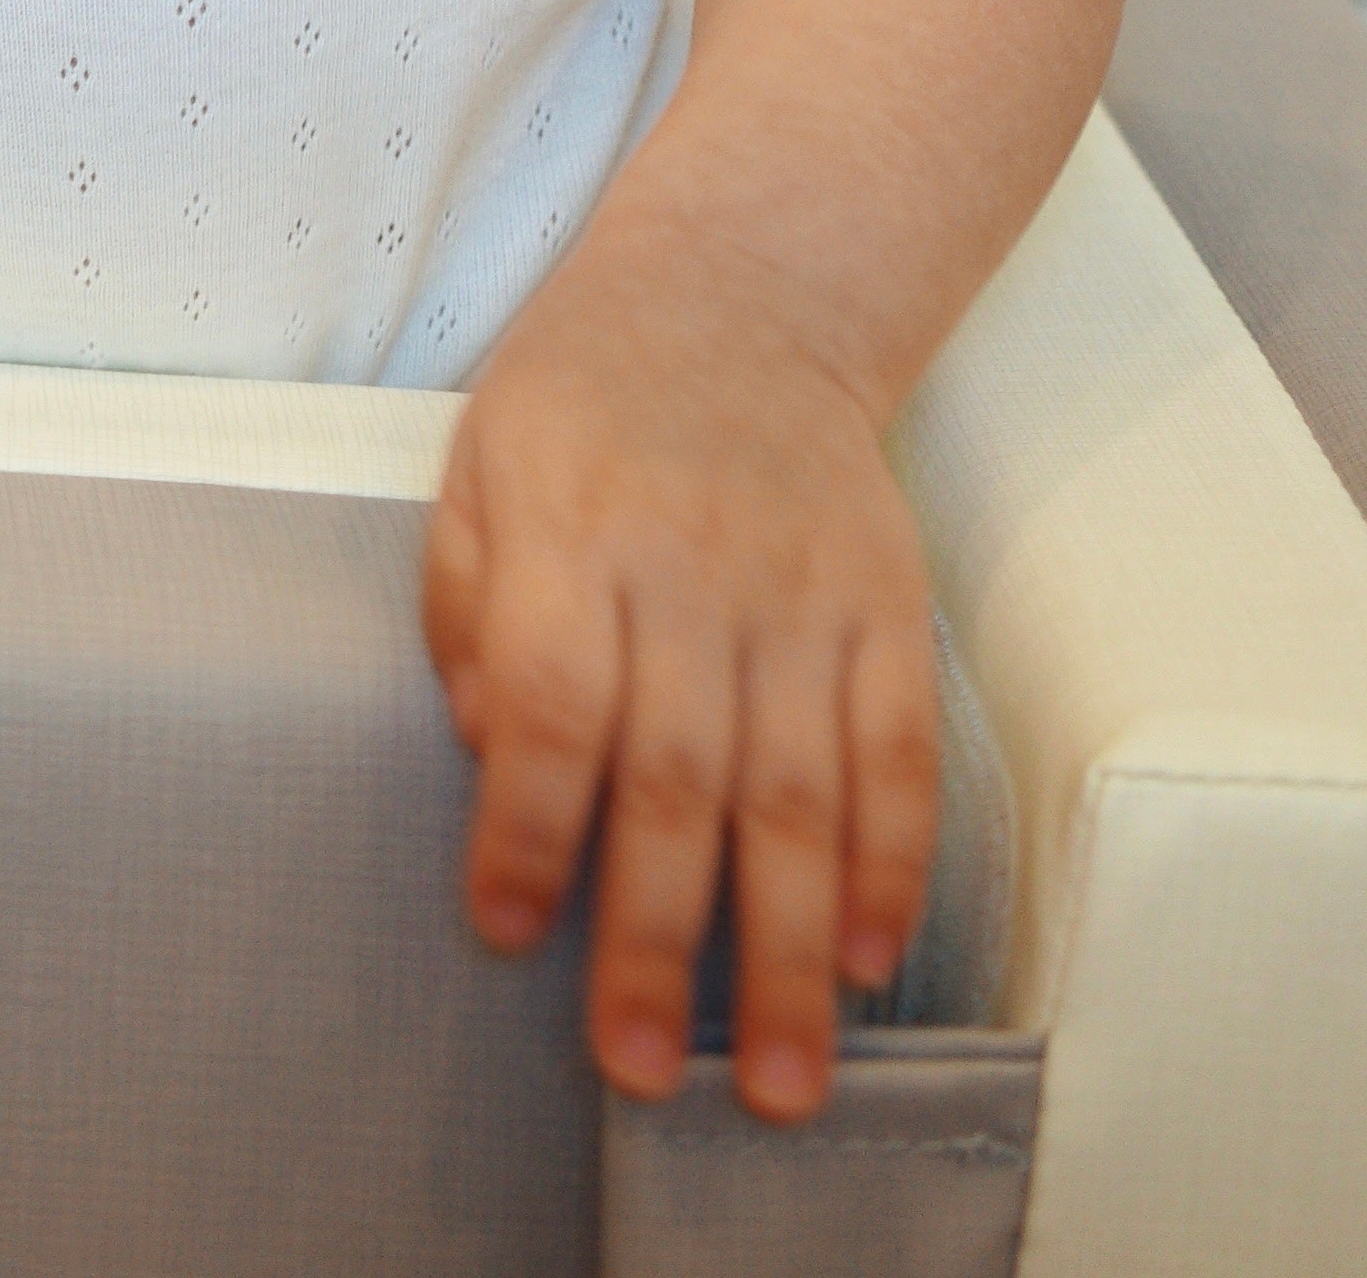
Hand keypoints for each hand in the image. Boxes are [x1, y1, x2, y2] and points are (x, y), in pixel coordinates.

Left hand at [420, 226, 942, 1120]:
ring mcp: (804, 594)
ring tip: (779, 1079)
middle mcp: (693, 570)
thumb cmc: (584, 394)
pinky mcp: (890, 605)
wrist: (746, 288)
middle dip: (658, 937)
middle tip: (640, 1072)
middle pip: (677, 775)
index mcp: (572, 531)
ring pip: (802, 793)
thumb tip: (476, 745)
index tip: (505, 933)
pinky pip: (902, 751)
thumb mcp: (480, 462)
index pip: (547, 699)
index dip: (524, 823)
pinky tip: (870, 958)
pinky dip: (895, 862)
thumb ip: (463, 604)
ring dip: (790, 947)